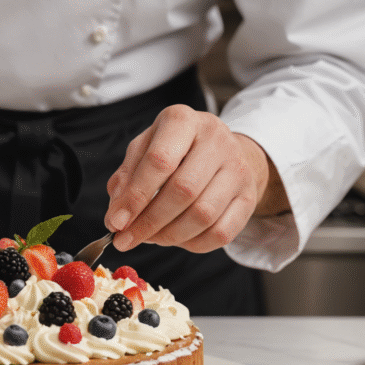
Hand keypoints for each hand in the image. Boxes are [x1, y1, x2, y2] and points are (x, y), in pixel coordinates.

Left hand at [104, 104, 284, 252]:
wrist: (222, 151)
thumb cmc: (174, 151)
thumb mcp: (144, 150)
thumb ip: (126, 178)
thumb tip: (116, 216)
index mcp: (182, 121)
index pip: (159, 161)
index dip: (135, 197)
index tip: (115, 223)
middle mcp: (216, 140)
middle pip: (183, 190)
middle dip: (149, 222)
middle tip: (126, 239)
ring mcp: (238, 168)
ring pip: (203, 215)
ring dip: (169, 235)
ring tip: (150, 238)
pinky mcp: (249, 197)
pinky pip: (221, 233)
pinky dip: (192, 244)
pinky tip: (176, 239)